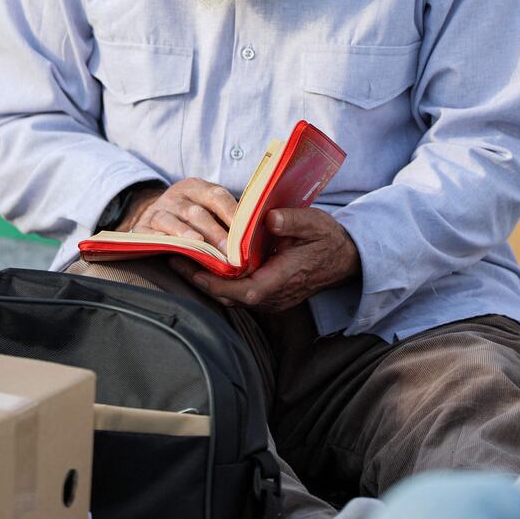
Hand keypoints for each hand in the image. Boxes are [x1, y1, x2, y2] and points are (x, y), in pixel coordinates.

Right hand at [128, 178, 237, 252]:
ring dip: (187, 234)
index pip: (217, 195)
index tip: (246, 230)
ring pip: (172, 220)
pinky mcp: (141, 228)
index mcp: (196, 187)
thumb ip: (226, 217)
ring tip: (200, 245)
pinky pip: (150, 234)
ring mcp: (157, 211)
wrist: (153, 218)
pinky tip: (172, 249)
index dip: (232, 212)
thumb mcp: (206, 207)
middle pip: (196, 212)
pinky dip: (161, 241)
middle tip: (230, 251)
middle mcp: (175, 196)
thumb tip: (256, 234)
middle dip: (214, 231)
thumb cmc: (190, 217)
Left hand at [172, 207, 360, 311]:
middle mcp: (276, 295)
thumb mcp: (315, 223)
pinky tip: (204, 265)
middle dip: (202, 282)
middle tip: (175, 260)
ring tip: (182, 261)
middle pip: (233, 298)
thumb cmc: (327, 238)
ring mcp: (272, 299)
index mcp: (285, 277)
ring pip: (233, 298)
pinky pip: (239, 294)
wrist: (344, 259)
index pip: (248, 291)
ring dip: (208, 282)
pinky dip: (219, 282)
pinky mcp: (268, 296)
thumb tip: (270, 220)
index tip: (197, 272)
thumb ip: (293, 221)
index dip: (220, 284)